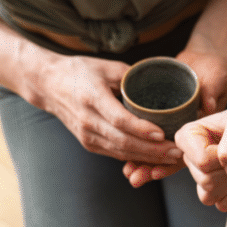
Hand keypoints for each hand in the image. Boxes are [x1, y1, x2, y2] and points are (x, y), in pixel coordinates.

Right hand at [39, 53, 183, 169]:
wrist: (49, 85)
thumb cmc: (79, 72)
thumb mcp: (105, 67)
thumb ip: (131, 76)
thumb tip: (160, 83)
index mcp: (92, 98)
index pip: (119, 119)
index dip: (141, 129)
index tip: (162, 133)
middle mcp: (88, 121)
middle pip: (124, 141)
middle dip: (153, 150)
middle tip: (177, 151)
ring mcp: (87, 136)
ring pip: (121, 152)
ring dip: (148, 158)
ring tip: (171, 157)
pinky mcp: (89, 144)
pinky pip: (116, 155)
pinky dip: (136, 159)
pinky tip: (155, 159)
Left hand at [120, 48, 226, 187]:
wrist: (208, 63)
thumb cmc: (216, 71)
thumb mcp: (217, 78)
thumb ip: (212, 90)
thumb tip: (209, 103)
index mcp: (203, 130)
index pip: (187, 152)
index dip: (171, 163)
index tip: (156, 171)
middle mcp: (189, 135)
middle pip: (169, 157)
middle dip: (151, 167)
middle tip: (135, 177)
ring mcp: (177, 129)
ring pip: (157, 152)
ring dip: (142, 163)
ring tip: (128, 173)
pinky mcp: (165, 121)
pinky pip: (150, 139)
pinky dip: (138, 148)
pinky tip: (126, 160)